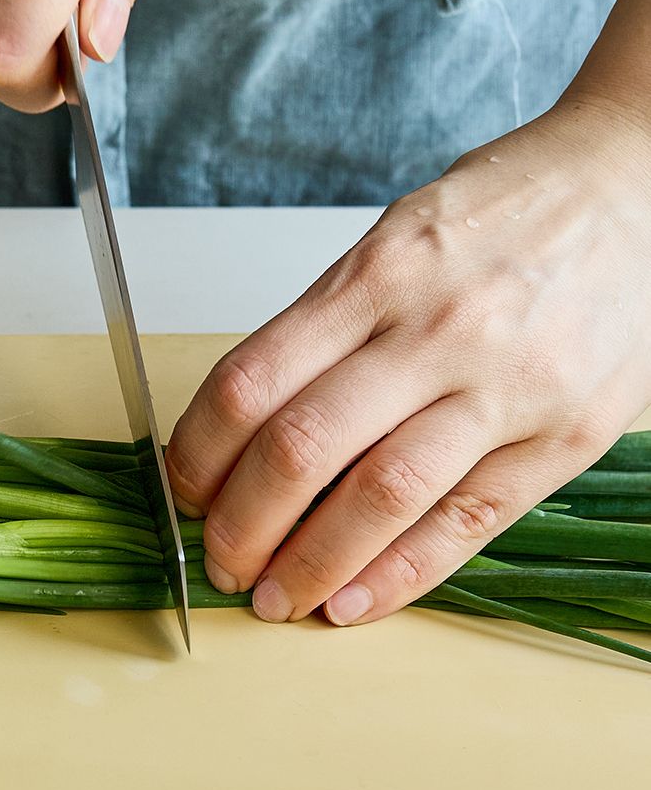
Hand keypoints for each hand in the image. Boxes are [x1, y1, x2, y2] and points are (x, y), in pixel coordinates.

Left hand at [166, 97, 650, 625]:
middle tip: (218, 561)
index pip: (251, 381)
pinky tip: (353, 603)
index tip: (183, 489)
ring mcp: (506, 387)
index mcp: (375, 276)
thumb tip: (248, 429)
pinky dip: (401, 574)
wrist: (634, 185)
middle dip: (241, 525)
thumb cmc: (501, 216)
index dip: (199, 451)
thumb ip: (325, 329)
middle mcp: (435, 331)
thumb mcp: (393, 242)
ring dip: (310, 564)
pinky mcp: (567, 436)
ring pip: (380, 497)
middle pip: (302, 449)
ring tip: (274, 600)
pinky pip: (467, 522)